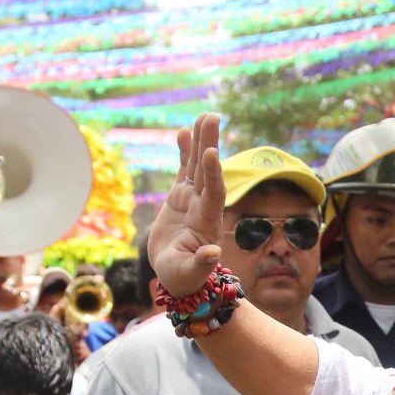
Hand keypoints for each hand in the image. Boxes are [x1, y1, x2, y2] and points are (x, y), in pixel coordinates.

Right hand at [147, 112, 229, 299]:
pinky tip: (184, 132)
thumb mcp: (190, 274)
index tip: (211, 152)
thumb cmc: (185, 278)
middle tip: (212, 117)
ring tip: (204, 117)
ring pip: (197, 166)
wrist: (180, 276)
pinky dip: (184, 152)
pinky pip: (183, 171)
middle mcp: (203, 206)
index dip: (213, 173)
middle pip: (207, 172)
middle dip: (209, 145)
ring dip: (200, 141)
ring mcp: (193, 200)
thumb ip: (202, 264)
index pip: (213, 194)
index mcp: (207, 222)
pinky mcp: (180, 198)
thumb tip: (213, 255)